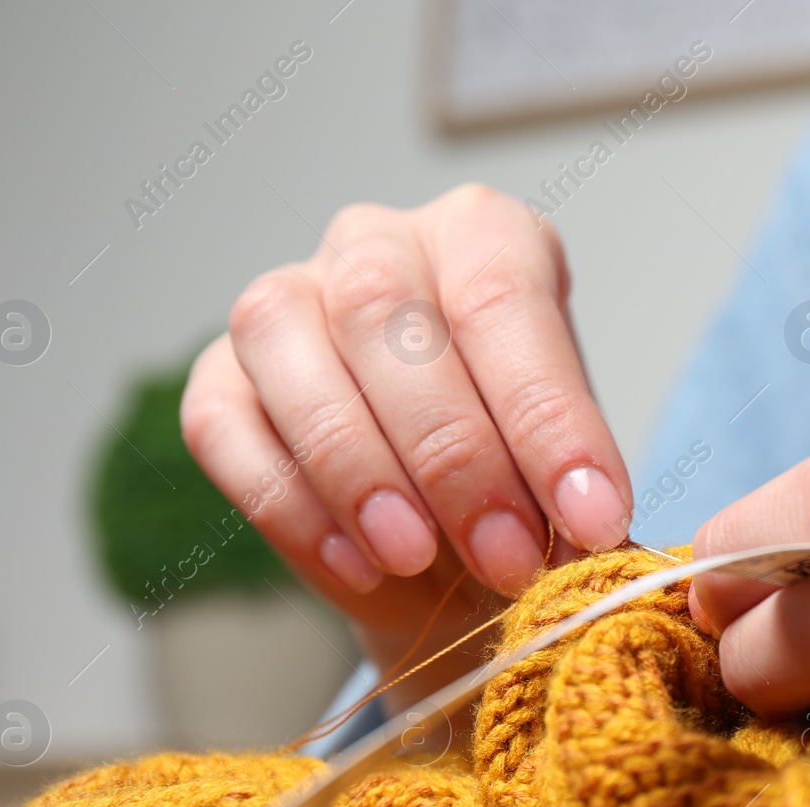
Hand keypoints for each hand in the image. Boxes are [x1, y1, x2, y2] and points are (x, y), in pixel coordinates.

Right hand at [182, 184, 631, 676]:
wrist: (453, 558)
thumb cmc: (521, 495)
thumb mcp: (568, 488)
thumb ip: (575, 499)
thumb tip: (588, 530)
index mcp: (486, 236)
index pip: (503, 295)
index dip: (546, 414)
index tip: (588, 517)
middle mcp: (380, 244)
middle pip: (384, 307)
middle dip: (453, 450)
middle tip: (506, 557)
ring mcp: (286, 298)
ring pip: (285, 340)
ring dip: (355, 465)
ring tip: (416, 558)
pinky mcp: (220, 377)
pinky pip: (223, 421)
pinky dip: (286, 502)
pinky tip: (354, 566)